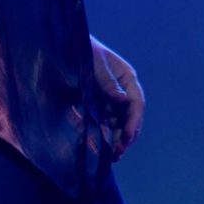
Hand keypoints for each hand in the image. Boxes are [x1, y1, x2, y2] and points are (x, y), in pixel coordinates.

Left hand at [90, 35, 145, 157]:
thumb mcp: (96, 65)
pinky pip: (106, 122)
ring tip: (114, 155)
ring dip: (118, 138)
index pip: (136, 103)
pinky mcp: (99, 104)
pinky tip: (103, 146)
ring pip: (119, 122)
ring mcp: (111, 98)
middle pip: (130, 116)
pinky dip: (106, 134)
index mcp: (127, 78)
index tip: (127, 137)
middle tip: (119, 152)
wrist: (68, 47)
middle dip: (127, 135)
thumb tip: (122, 100)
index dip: (133, 122)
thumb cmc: (85, 52)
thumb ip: (108, 83)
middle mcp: (123, 90)